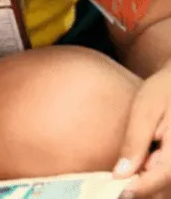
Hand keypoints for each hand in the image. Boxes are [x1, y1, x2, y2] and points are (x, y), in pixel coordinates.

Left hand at [114, 64, 170, 197]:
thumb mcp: (145, 111)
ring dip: (146, 187)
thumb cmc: (163, 91)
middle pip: (166, 188)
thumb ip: (135, 142)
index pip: (164, 175)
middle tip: (114, 189)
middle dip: (142, 191)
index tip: (120, 193)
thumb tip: (120, 174)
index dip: (141, 188)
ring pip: (167, 187)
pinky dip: (150, 182)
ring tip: (122, 180)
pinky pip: (166, 179)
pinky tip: (135, 173)